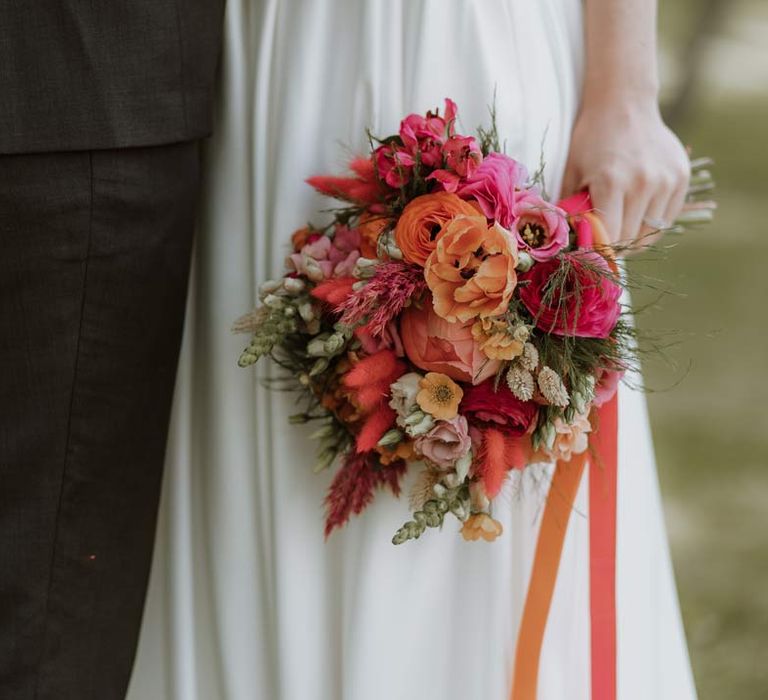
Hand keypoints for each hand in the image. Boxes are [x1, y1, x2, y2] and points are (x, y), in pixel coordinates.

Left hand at [561, 100, 689, 252]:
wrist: (624, 103)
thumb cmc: (591, 140)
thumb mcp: (573, 172)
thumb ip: (570, 208)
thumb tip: (567, 242)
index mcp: (612, 182)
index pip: (609, 237)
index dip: (599, 250)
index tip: (590, 253)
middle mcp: (643, 183)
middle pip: (630, 238)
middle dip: (614, 245)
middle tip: (603, 242)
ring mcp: (666, 180)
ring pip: (651, 232)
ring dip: (634, 238)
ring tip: (620, 229)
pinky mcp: (681, 177)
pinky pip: (667, 218)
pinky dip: (652, 225)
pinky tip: (638, 216)